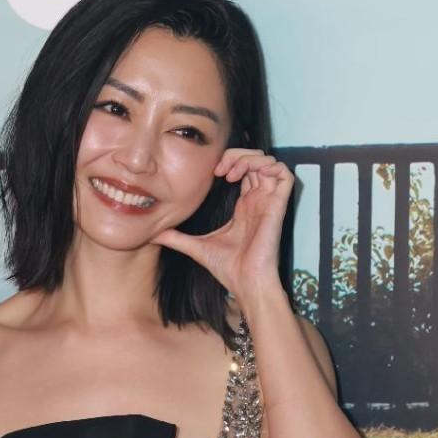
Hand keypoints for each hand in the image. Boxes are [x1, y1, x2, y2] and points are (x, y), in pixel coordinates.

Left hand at [150, 148, 294, 304]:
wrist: (244, 283)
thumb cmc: (227, 268)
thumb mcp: (195, 247)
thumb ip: (176, 238)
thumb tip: (153, 235)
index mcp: (243, 205)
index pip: (243, 169)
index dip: (230, 161)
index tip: (212, 172)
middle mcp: (258, 199)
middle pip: (255, 160)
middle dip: (237, 155)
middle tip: (219, 169)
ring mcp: (269, 201)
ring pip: (269, 161)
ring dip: (249, 158)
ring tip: (231, 172)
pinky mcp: (278, 205)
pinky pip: (284, 173)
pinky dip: (268, 166)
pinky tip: (247, 176)